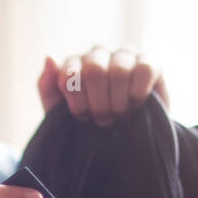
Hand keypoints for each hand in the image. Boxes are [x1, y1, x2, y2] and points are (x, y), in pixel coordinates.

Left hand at [37, 46, 169, 126]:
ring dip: (119, 102)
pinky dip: (138, 94)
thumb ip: (48, 87)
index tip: (83, 118)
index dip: (77, 103)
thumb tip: (50, 57)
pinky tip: (136, 105)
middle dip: (99, 104)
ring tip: (120, 116)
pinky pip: (144, 70)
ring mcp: (124, 56)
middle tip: (104, 121)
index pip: (69, 75)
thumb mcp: (59, 114)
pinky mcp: (149, 63)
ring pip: (119, 71)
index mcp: (74, 64)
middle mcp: (97, 54)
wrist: (124, 142)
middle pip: (94, 71)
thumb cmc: (88, 126)